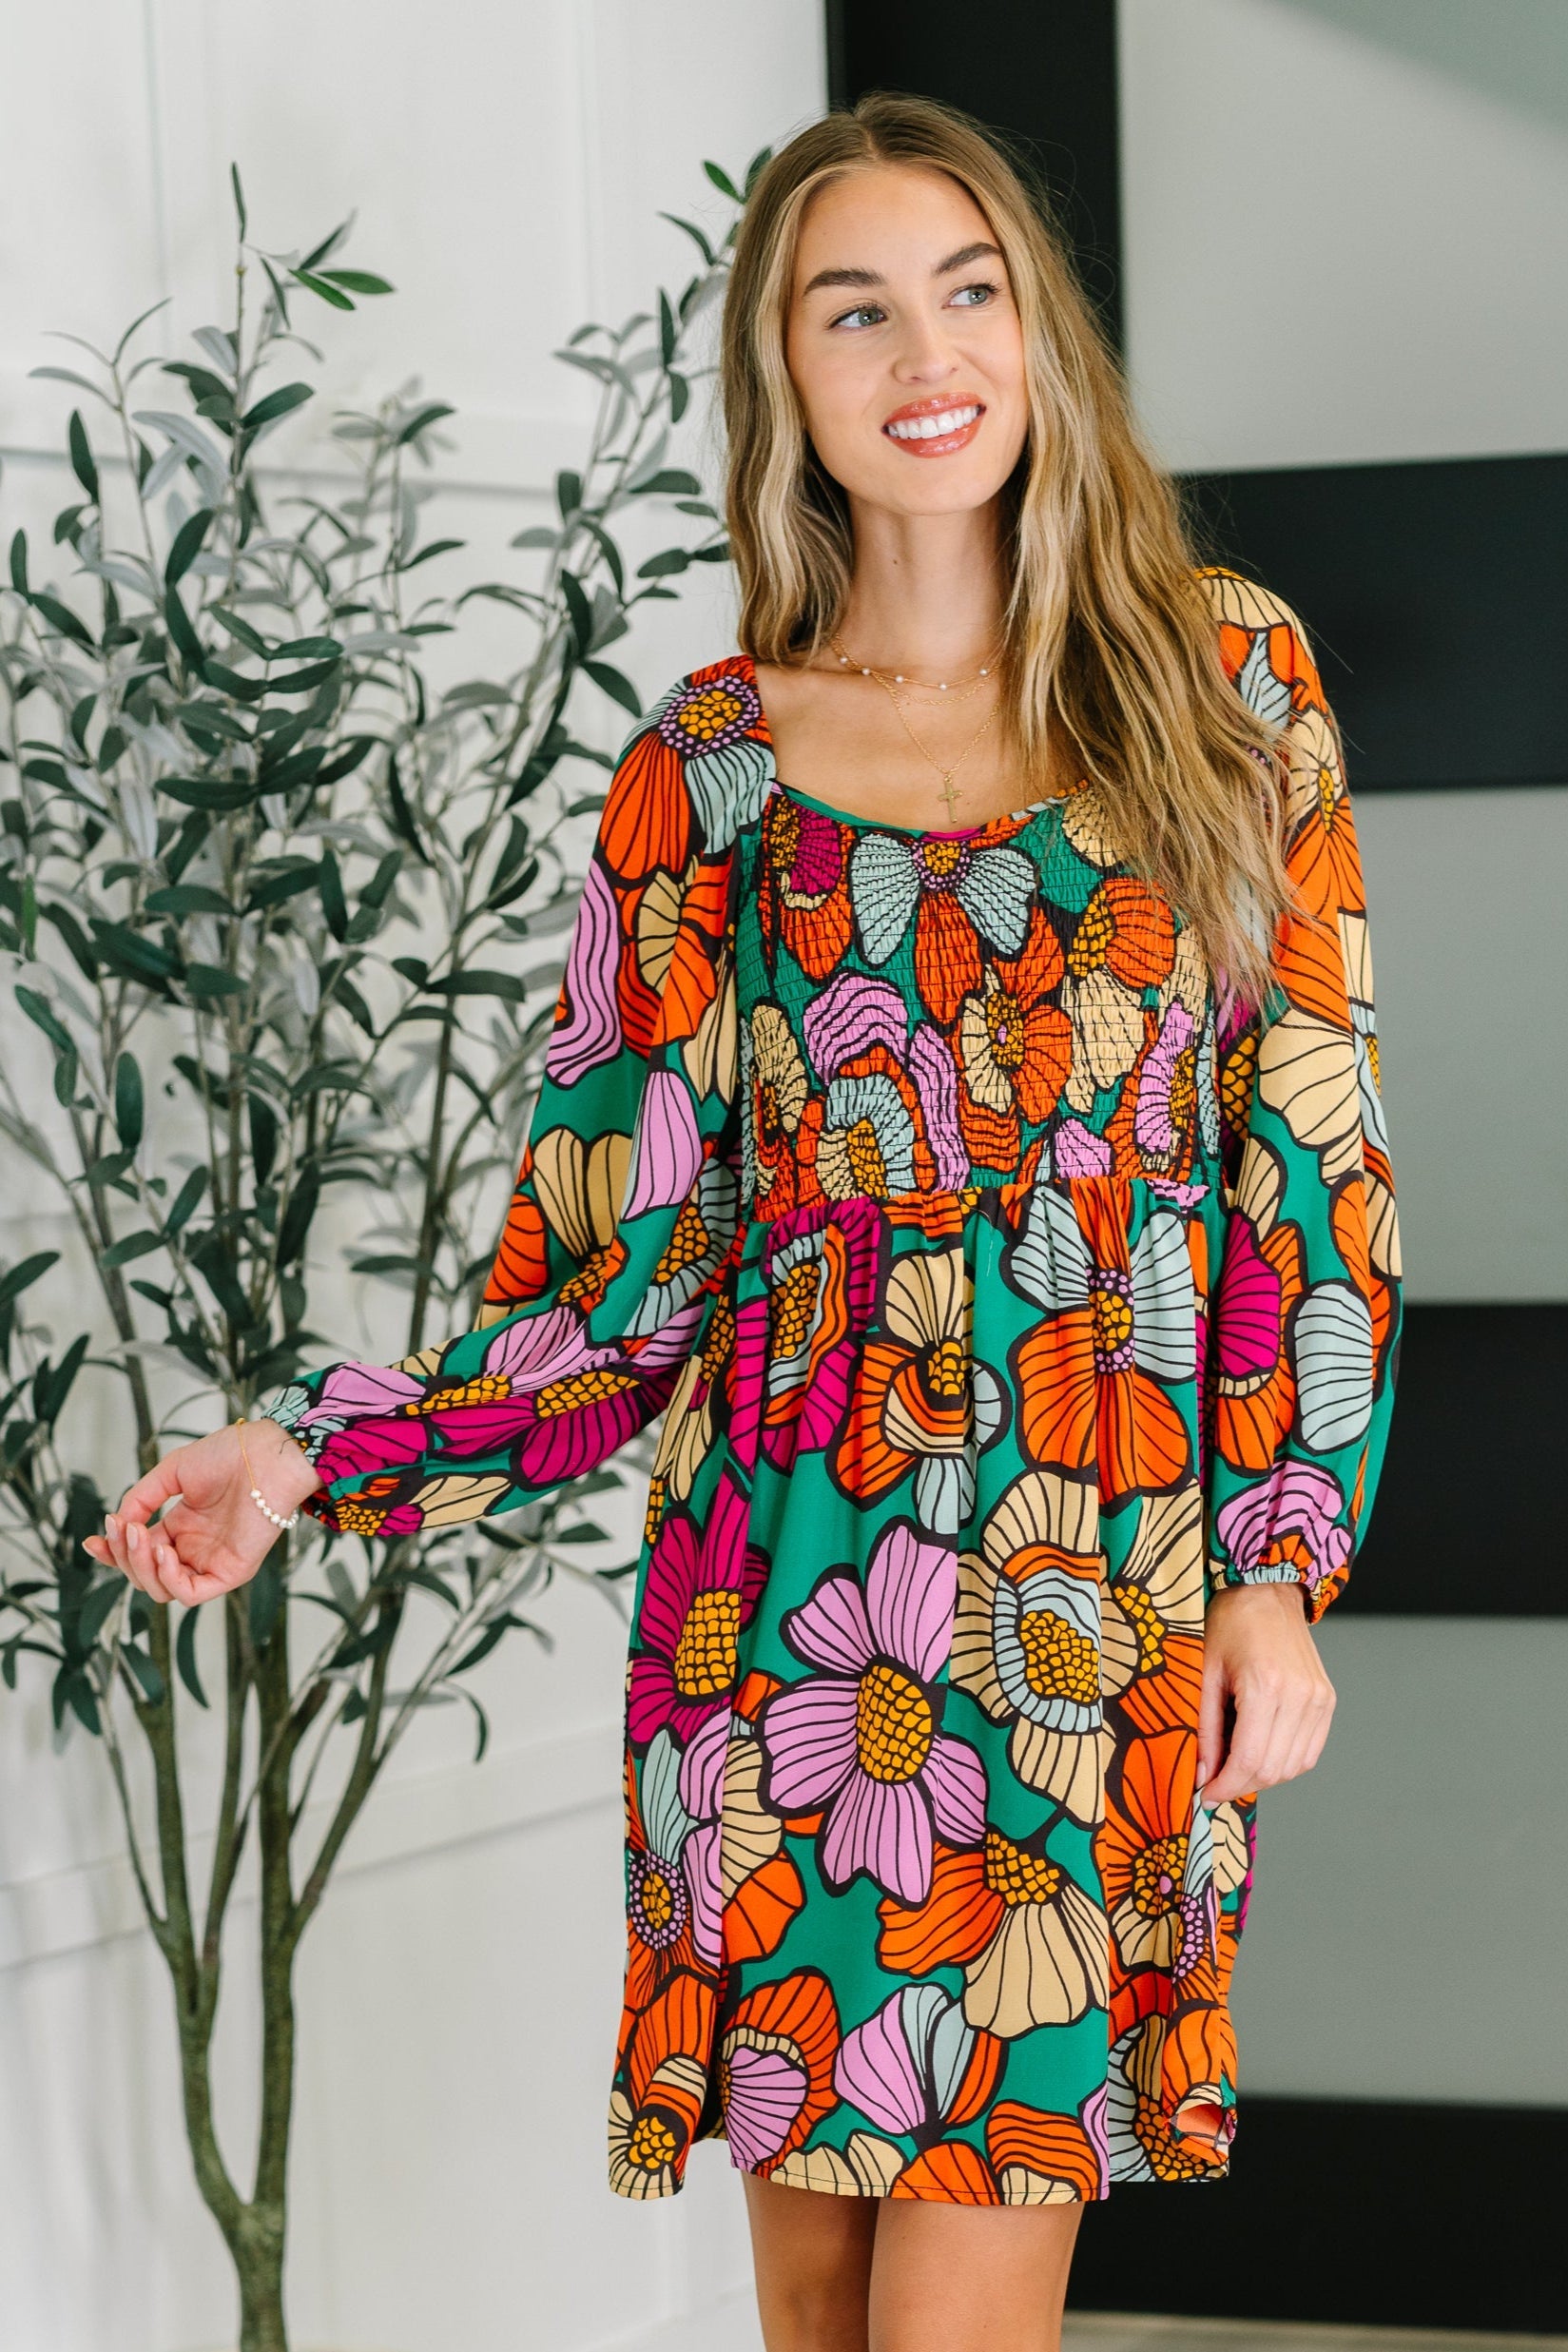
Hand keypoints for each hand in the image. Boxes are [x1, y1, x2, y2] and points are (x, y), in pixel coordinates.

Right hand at [81, 1419, 322, 1607]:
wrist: (266, 1454)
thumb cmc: (229, 1456)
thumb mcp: (172, 1473)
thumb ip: (141, 1499)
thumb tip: (118, 1523)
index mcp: (181, 1528)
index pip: (139, 1554)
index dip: (112, 1553)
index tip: (93, 1541)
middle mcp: (194, 1549)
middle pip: (144, 1575)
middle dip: (123, 1556)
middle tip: (122, 1527)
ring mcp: (211, 1563)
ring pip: (162, 1590)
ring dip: (141, 1567)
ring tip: (141, 1535)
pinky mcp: (230, 1573)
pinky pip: (191, 1595)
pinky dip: (170, 1580)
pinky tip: (163, 1552)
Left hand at [1197, 1580, 1335, 1807]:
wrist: (1267, 1592)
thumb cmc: (1228, 1624)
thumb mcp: (1203, 1673)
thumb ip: (1205, 1728)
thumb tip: (1203, 1775)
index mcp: (1266, 1685)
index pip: (1250, 1760)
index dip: (1225, 1786)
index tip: (1204, 1794)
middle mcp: (1300, 1695)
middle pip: (1273, 1769)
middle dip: (1240, 1785)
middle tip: (1213, 1782)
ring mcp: (1319, 1699)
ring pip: (1294, 1767)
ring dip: (1262, 1777)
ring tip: (1234, 1765)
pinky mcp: (1326, 1701)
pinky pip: (1309, 1752)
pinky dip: (1284, 1763)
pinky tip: (1260, 1752)